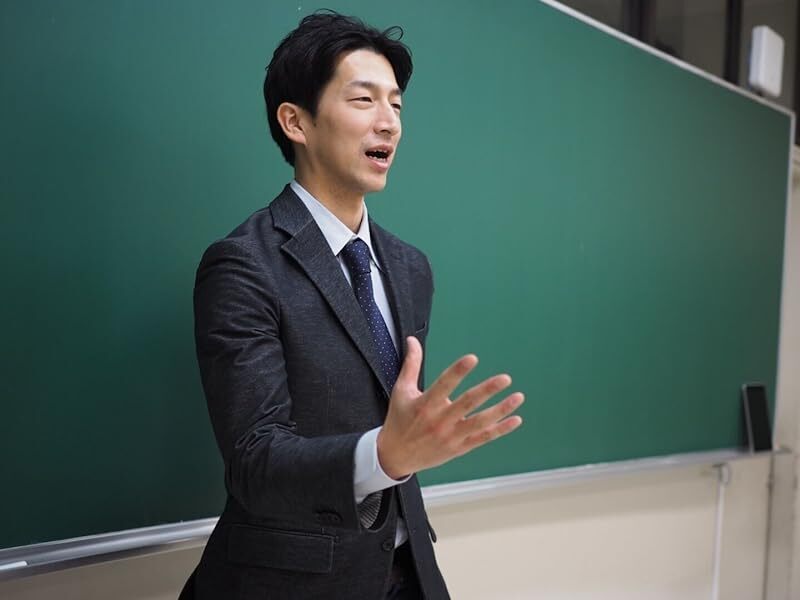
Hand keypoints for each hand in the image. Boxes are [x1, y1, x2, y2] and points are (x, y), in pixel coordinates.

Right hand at [377, 336, 523, 478]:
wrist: (395, 456)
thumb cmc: (399, 420)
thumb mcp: (401, 391)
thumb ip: (411, 365)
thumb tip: (413, 340)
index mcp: (425, 404)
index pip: (443, 384)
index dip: (458, 371)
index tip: (472, 358)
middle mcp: (439, 420)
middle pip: (467, 403)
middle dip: (487, 390)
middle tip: (505, 379)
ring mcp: (451, 436)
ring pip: (480, 422)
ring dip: (501, 410)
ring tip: (518, 397)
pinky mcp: (459, 448)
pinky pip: (483, 438)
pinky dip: (500, 429)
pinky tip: (515, 419)